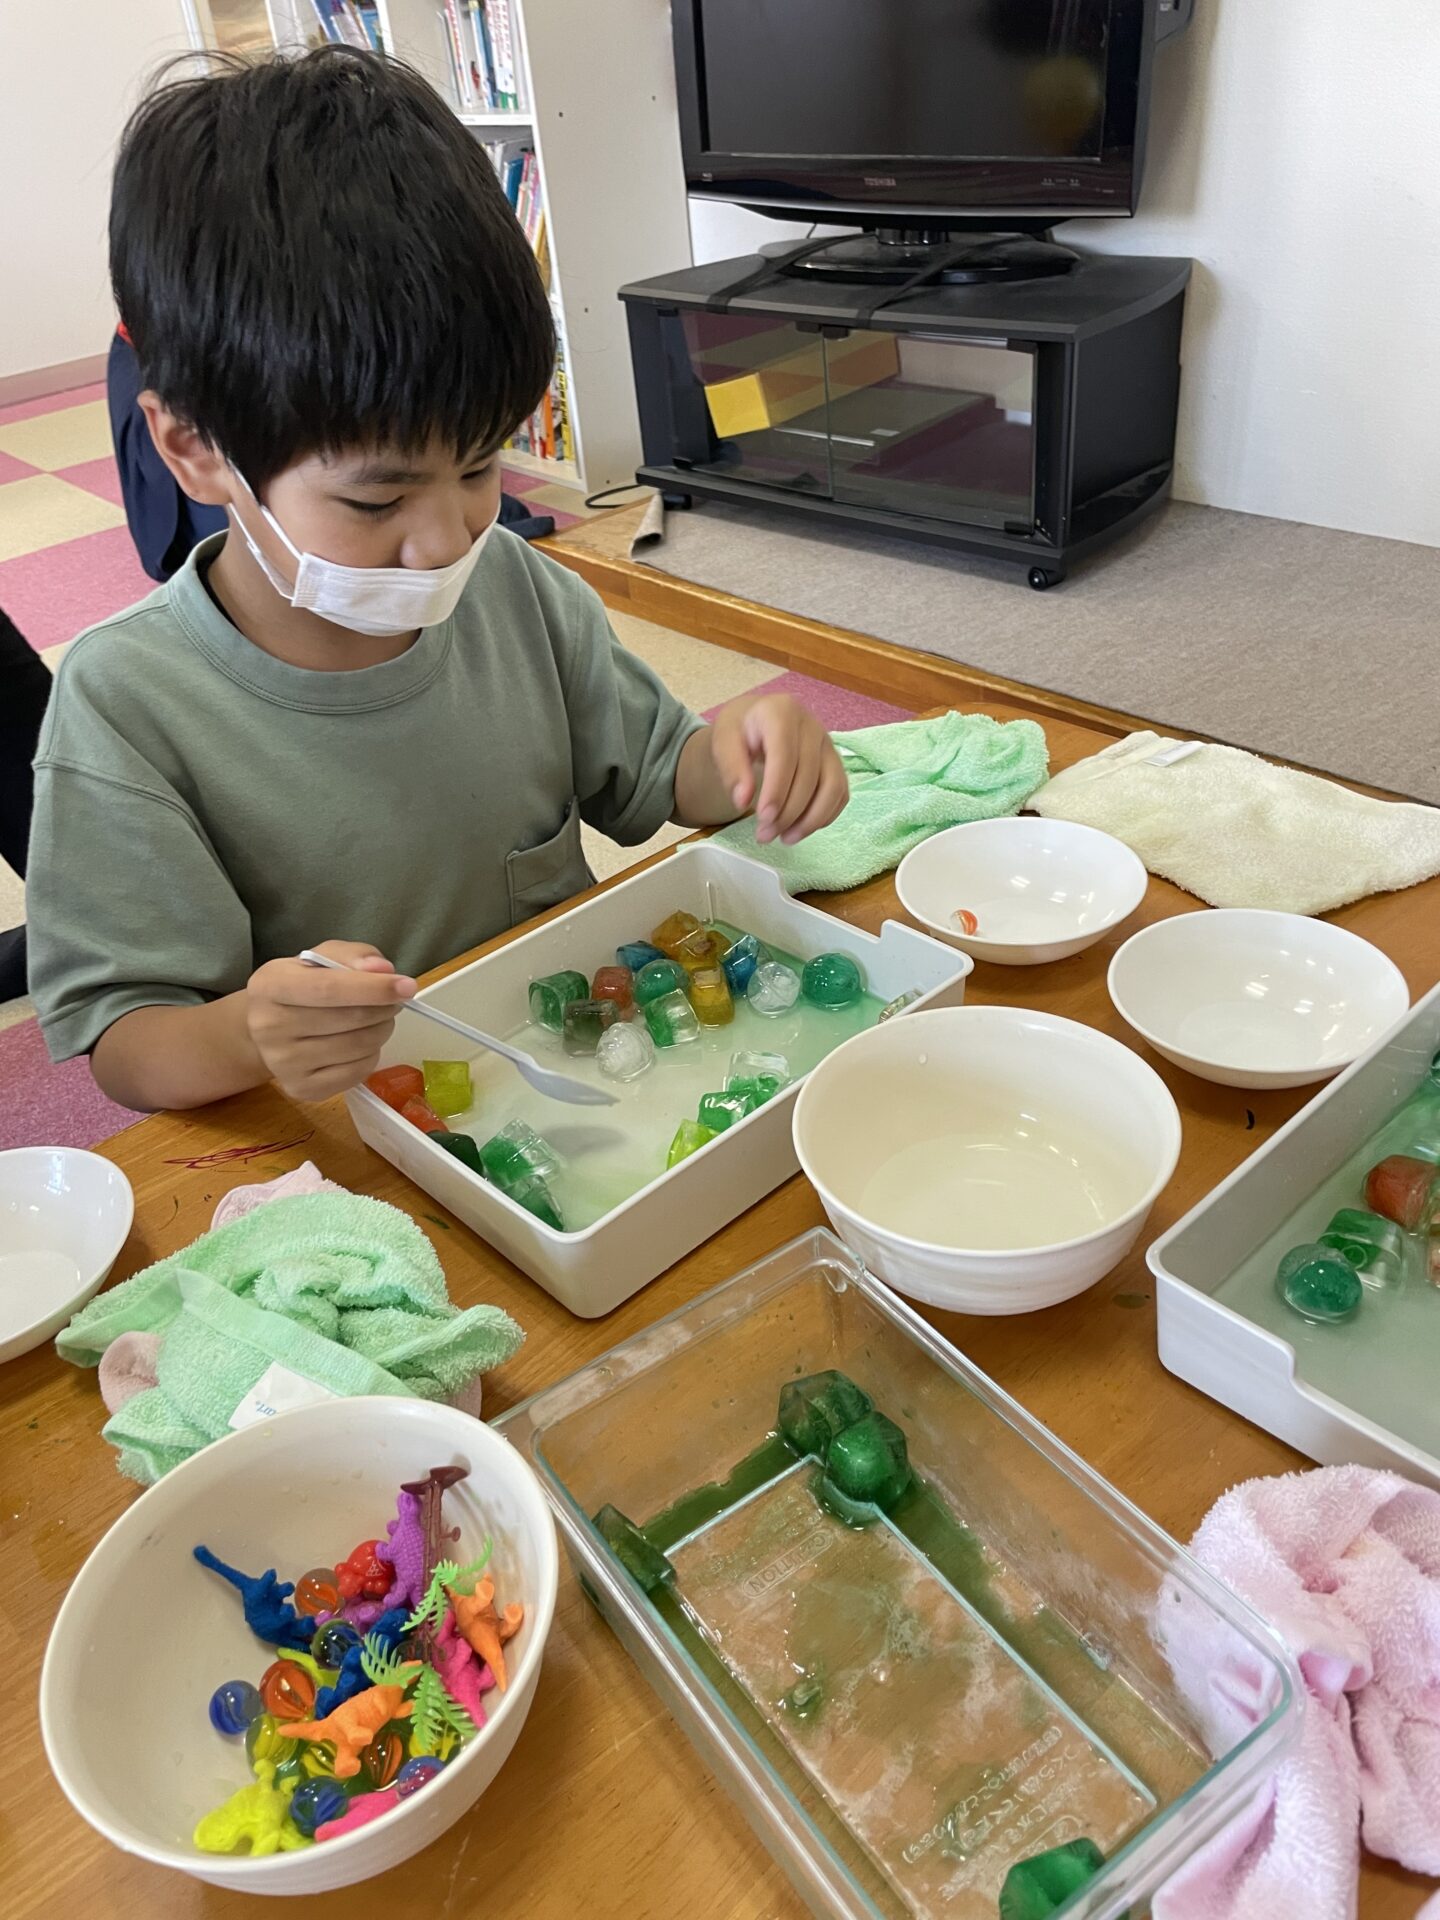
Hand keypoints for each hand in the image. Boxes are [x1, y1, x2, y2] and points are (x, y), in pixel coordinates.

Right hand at [245, 939, 415, 1101]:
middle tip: (393, 1002)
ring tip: (377, 1020)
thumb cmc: (300, 987)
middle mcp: (268, 1027)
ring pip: (358, 1047)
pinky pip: (357, 1072)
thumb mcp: (320, 958)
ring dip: (381, 1030)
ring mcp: (282, 1063)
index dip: (373, 988)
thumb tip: (383, 970)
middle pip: (350, 1019)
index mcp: (270, 986)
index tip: (407, 987)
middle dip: (384, 1008)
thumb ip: (352, 956)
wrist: (269, 1028)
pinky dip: (371, 1054)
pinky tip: (361, 1043)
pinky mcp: (300, 1088)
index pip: (328, 988)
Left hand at [708, 694, 848, 844]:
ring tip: (785, 838)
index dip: (777, 790)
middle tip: (764, 835)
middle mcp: (812, 726)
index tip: (763, 817)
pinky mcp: (835, 763)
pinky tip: (800, 829)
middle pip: (809, 776)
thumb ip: (731, 768)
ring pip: (833, 788)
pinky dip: (824, 817)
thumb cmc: (740, 731)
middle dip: (788, 812)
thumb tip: (742, 801)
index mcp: (781, 712)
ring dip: (811, 820)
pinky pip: (840, 794)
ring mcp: (828, 745)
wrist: (755, 722)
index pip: (785, 755)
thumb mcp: (723, 741)